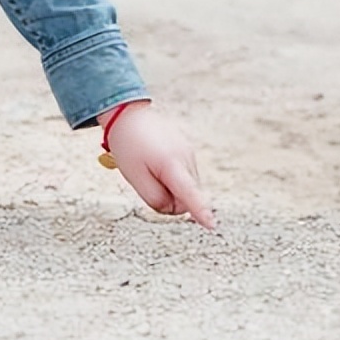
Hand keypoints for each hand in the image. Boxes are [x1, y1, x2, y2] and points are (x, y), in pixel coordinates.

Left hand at [99, 100, 215, 230]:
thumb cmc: (128, 145)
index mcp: (171, 165)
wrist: (128, 114)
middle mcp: (186, 158)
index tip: (212, 225)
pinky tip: (156, 161)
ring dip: (171, 186)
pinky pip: (184, 173)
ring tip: (150, 167)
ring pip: (186, 185)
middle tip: (147, 180)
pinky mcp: (187, 149)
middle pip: (186, 196)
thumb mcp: (134, 177)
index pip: (189, 194)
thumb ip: (155, 198)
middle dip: (170, 197)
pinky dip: (172, 175)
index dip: (200, 211)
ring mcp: (189, 152)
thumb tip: (174, 208)